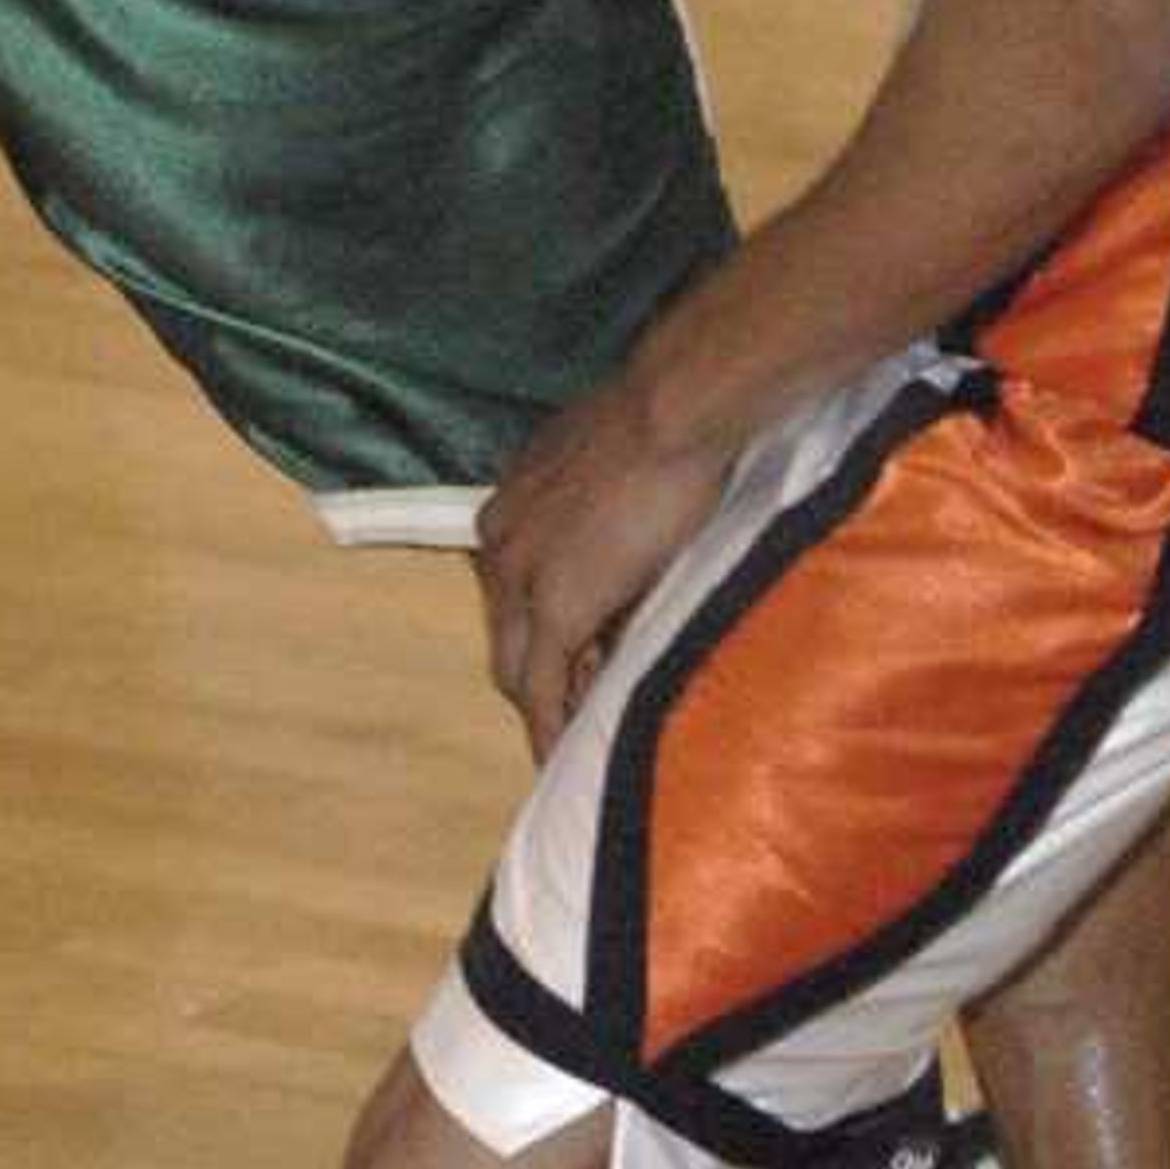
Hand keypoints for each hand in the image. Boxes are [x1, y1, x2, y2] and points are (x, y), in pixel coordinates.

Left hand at [473, 372, 725, 758]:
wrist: (670, 413)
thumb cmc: (656, 431)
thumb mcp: (603, 476)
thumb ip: (593, 525)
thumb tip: (616, 564)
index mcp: (509, 510)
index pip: (509, 596)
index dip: (537, 634)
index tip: (570, 661)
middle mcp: (500, 544)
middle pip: (503, 635)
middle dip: (535, 678)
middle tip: (573, 712)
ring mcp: (521, 578)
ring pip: (514, 667)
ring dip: (543, 707)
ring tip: (571, 742)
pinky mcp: (554, 610)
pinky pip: (540, 688)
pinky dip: (548, 726)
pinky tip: (560, 755)